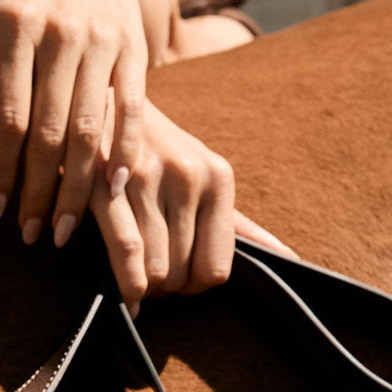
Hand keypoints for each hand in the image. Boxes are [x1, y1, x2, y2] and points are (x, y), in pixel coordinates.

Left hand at [0, 0, 149, 243]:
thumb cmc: (23, 5)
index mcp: (10, 29)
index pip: (5, 118)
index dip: (0, 171)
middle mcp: (55, 33)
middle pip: (47, 132)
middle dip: (38, 192)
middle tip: (30, 235)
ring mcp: (98, 38)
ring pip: (88, 129)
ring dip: (78, 188)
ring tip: (64, 229)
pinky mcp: (132, 46)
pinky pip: (131, 111)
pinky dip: (124, 153)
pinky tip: (115, 189)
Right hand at [88, 98, 294, 305]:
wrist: (101, 99)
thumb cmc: (158, 151)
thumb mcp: (203, 178)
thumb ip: (241, 223)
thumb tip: (289, 257)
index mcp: (217, 177)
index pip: (216, 269)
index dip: (195, 286)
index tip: (180, 279)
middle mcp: (187, 175)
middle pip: (182, 275)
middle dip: (165, 289)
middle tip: (151, 277)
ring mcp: (146, 177)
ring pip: (155, 272)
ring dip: (141, 289)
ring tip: (132, 277)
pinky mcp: (104, 182)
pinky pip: (126, 255)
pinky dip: (125, 287)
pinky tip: (122, 292)